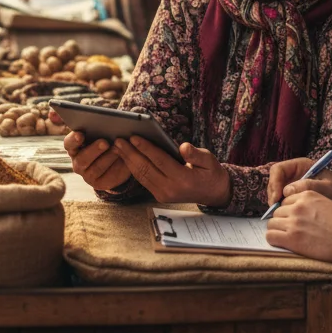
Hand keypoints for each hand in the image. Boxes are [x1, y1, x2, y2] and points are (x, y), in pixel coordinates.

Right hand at [65, 130, 130, 191]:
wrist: (116, 162)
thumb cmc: (106, 141)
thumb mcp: (102, 134)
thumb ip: (100, 129)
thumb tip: (107, 123)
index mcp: (74, 147)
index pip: (69, 143)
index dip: (74, 139)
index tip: (81, 135)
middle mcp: (78, 162)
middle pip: (82, 158)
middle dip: (94, 150)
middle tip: (105, 142)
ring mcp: (87, 174)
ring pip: (96, 168)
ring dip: (108, 158)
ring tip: (117, 149)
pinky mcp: (98, 183)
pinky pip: (106, 177)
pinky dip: (115, 168)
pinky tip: (122, 160)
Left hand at [113, 137, 230, 207]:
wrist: (213, 193)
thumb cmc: (210, 172)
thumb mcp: (209, 160)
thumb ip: (196, 154)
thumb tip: (183, 146)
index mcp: (183, 179)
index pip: (160, 161)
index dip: (146, 148)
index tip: (133, 136)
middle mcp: (171, 189)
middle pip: (146, 169)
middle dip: (130, 154)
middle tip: (118, 140)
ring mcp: (163, 194)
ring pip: (141, 176)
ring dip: (128, 161)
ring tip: (118, 147)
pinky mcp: (159, 196)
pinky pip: (143, 180)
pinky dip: (133, 168)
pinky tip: (126, 157)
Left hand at [266, 190, 331, 264]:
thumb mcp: (326, 203)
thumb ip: (310, 205)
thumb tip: (298, 214)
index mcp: (306, 195)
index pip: (285, 201)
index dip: (288, 212)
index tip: (293, 220)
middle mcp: (298, 206)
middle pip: (277, 212)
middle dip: (282, 221)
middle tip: (290, 231)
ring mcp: (294, 222)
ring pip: (271, 224)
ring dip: (277, 231)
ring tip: (287, 238)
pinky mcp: (292, 238)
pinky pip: (271, 236)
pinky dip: (274, 240)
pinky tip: (282, 244)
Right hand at [267, 156, 331, 212]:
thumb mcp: (328, 188)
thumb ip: (308, 187)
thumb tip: (287, 191)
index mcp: (301, 166)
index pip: (279, 169)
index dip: (274, 182)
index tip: (277, 197)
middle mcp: (295, 174)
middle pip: (274, 181)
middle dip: (272, 194)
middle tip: (274, 209)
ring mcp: (295, 186)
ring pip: (276, 192)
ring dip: (275, 203)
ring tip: (278, 215)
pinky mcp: (296, 198)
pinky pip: (282, 201)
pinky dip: (281, 209)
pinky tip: (285, 218)